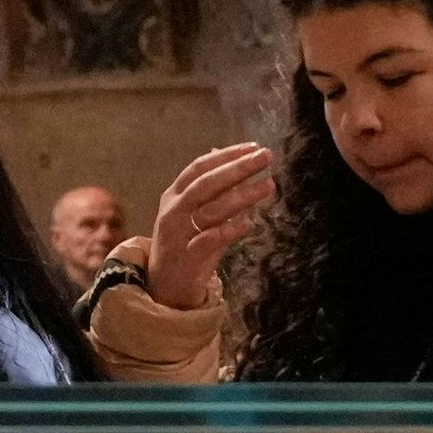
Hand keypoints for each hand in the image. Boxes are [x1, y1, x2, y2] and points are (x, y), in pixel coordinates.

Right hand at [146, 142, 278, 313]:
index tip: (253, 147)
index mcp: (174, 195)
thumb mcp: (195, 214)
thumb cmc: (185, 244)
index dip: (226, 155)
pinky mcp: (187, 257)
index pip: (199, 167)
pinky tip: (249, 222)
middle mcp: (173, 210)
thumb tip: (233, 159)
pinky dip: (229, 230)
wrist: (164, 285)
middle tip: (266, 157)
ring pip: (211, 210)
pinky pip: (210, 240)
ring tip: (269, 185)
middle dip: (238, 168)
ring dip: (242, 196)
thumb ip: (215, 191)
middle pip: (206, 184)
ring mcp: (178, 234)